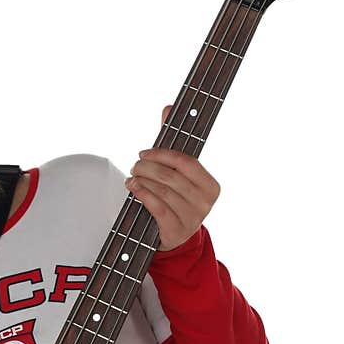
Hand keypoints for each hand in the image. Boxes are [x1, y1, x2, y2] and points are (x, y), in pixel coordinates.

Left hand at [124, 105, 220, 251]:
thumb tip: (168, 107)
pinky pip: (158, 207)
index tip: (144, 152)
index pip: (186, 162)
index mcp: (211, 186)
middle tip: (134, 166)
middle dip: (147, 168)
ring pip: (162, 192)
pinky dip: (142, 194)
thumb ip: (173, 141)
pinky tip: (133, 188)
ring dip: (142, 181)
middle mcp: (205, 203)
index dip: (162, 154)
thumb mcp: (175, 172)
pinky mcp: (176, 231)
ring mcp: (192, 218)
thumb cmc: (174, 198)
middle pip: (171, 177)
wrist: (171, 235)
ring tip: (132, 177)